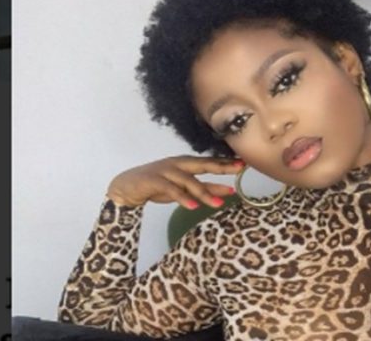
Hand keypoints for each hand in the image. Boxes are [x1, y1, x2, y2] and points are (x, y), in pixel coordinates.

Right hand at [106, 155, 243, 208]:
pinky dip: (183, 198)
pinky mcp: (154, 180)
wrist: (126, 187)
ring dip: (204, 192)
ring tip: (218, 204)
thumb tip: (229, 191)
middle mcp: (178, 164)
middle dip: (222, 167)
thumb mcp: (184, 189)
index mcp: (186, 164)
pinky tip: (193, 206)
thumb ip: (204, 189)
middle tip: (238, 169)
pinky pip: (171, 190)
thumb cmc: (158, 186)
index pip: (210, 162)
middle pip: (203, 164)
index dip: (226, 163)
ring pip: (189, 181)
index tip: (244, 164)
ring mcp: (166, 171)